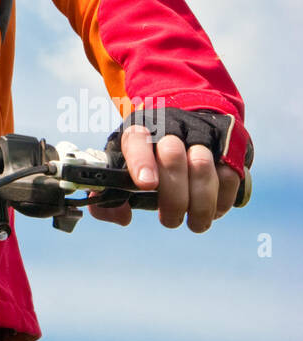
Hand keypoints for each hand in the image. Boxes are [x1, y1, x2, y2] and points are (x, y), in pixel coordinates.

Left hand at [89, 123, 241, 231]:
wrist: (188, 118)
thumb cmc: (149, 152)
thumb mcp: (123, 163)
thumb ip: (111, 194)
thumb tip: (122, 217)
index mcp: (140, 128)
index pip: (136, 140)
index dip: (141, 162)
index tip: (146, 185)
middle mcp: (171, 125)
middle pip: (172, 154)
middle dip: (172, 195)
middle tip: (169, 219)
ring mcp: (202, 132)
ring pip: (203, 165)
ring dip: (200, 203)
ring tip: (195, 223)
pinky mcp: (229, 145)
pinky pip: (230, 175)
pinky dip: (223, 200)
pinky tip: (213, 211)